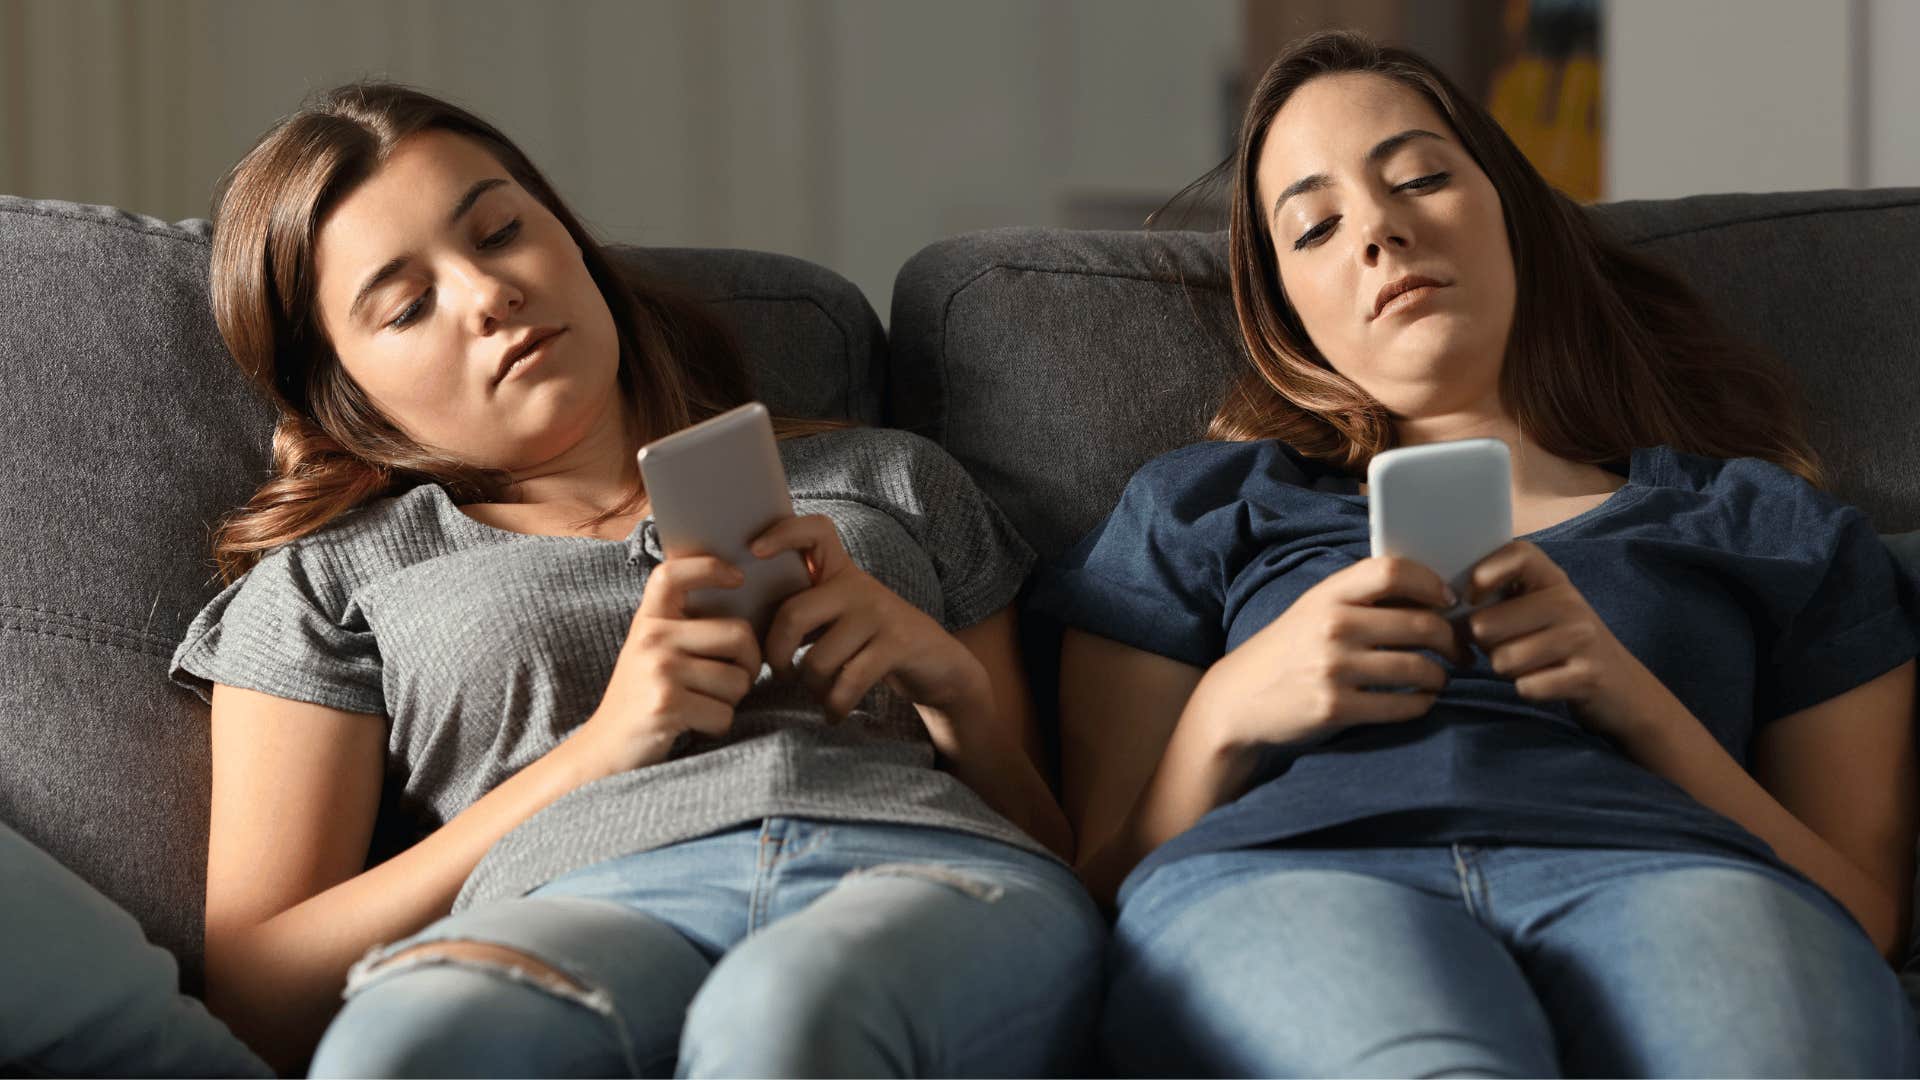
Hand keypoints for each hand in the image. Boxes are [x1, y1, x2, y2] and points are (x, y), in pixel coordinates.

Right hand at [571, 555, 762, 776]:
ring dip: (731, 702)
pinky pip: (725, 713)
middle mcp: (651, 638)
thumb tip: (744, 615)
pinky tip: (691, 726)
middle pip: (739, 635)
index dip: (710, 567)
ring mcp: (658, 669)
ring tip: (701, 706)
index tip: (738, 578)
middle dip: (750, 665)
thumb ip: (684, 630)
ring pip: (738, 680)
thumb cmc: (641, 702)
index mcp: (648, 621)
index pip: (673, 574)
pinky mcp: (667, 704)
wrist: (603, 752)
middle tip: (734, 681)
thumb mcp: (652, 654)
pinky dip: (717, 726)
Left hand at [752, 515, 988, 750]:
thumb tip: (747, 628)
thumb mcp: (841, 616)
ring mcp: (880, 613)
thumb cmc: (872, 643)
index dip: (782, 532)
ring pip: (818, 659)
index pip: (815, 531)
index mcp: (841, 573)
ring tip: (820, 694)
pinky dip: (835, 706)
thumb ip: (805, 611)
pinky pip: (847, 682)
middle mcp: (859, 586)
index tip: (754, 551)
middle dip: (777, 655)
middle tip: (781, 673)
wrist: (938, 664)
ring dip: (812, 688)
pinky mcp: (898, 644)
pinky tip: (834, 713)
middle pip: (794, 614)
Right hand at [1196, 556, 1464, 752]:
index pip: (1392, 572)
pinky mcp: (1336, 708)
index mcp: (1328, 594)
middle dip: (1452, 640)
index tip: (1449, 600)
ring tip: (1439, 677)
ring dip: (1440, 675)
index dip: (1431, 583)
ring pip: (1419, 668)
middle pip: (1421, 624)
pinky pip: (1403, 706)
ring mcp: (1334, 669)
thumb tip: (1432, 597)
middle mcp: (1332, 627)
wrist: (1239, 699)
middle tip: (1461, 650)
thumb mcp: (1315, 610)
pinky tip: (1420, 699)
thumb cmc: (1289, 650)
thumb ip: (1361, 599)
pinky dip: (1422, 703)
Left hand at [1462, 540, 1654, 738]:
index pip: (1517, 554)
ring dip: (1506, 670)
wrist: (1623, 689)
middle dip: (1484, 646)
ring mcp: (1582, 638)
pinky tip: (1547, 683)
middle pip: (1485, 624)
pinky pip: (1527, 687)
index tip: (1472, 597)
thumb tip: (1444, 606)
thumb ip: (1496, 599)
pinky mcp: (1588, 676)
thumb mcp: (1536, 610)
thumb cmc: (1559, 645)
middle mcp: (1569, 602)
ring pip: (1502, 660)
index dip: (1484, 573)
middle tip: (1508, 647)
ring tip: (1531, 665)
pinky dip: (1528, 690)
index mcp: (1552, 579)